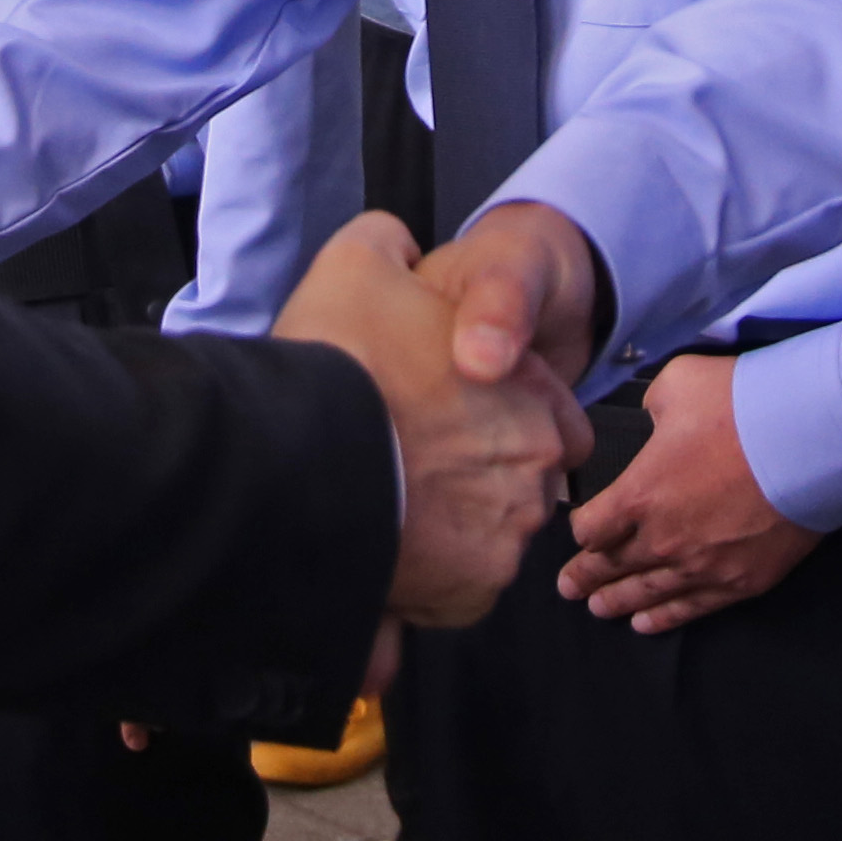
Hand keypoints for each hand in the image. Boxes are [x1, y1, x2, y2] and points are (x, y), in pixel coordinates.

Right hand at [278, 212, 586, 627]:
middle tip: (406, 461)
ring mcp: (501, 542)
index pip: (552, 423)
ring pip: (483, 542)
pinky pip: (451, 594)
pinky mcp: (463, 596)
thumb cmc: (336, 359)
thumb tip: (398, 244)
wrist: (290, 451)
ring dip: (446, 532)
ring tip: (385, 504)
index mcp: (535, 401)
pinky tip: (380, 547)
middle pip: (514, 486)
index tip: (450, 421)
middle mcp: (534, 477)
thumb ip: (392, 244)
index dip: (498, 419)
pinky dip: (425, 582)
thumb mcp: (360, 261)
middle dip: (469, 479)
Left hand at [554, 353, 817, 632]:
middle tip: (567, 587)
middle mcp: (664, 538)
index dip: (581, 531)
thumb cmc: (742, 405)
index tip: (580, 531)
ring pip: (648, 593)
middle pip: (612, 566)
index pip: (591, 528)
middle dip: (585, 576)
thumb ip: (653, 405)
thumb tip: (655, 418)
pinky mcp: (742, 581)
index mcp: (639, 493)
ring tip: (598, 609)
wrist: (813, 437)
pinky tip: (647, 623)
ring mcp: (704, 565)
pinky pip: (693, 608)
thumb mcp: (678, 382)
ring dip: (618, 602)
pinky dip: (666, 617)